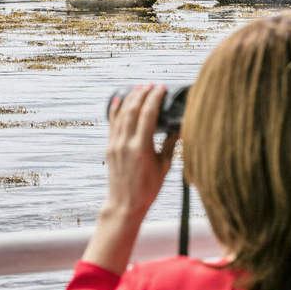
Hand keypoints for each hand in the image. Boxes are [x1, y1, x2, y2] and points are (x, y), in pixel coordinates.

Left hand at [104, 84, 178, 218]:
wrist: (125, 205)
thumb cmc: (148, 189)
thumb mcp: (164, 167)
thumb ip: (170, 145)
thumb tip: (180, 128)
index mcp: (142, 148)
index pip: (148, 115)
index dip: (154, 99)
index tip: (161, 88)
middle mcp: (126, 144)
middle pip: (133, 111)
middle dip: (142, 94)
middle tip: (151, 84)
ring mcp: (115, 145)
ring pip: (121, 115)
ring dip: (130, 98)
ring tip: (139, 87)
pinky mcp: (110, 148)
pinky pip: (112, 123)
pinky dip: (115, 110)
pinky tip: (119, 99)